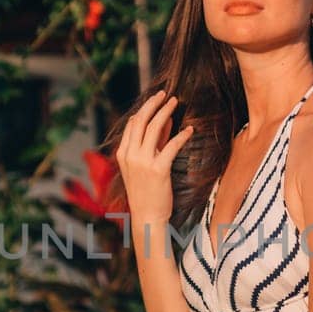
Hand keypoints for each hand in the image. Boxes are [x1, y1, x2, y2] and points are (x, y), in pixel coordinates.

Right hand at [115, 89, 193, 228]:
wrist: (147, 216)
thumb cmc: (146, 192)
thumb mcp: (143, 166)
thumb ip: (153, 144)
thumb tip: (164, 123)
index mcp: (123, 154)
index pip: (132, 124)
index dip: (144, 109)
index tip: (156, 100)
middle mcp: (130, 155)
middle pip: (140, 120)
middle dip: (153, 104)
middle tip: (166, 94)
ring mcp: (142, 162)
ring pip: (153, 128)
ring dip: (166, 112)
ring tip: (176, 102)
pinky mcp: (158, 169)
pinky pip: (171, 146)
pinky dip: (181, 135)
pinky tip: (189, 129)